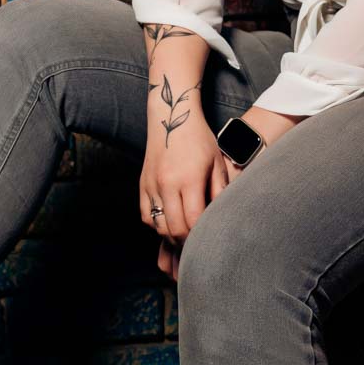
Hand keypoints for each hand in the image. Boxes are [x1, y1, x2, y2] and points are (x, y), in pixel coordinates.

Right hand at [151, 106, 302, 278]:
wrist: (171, 117)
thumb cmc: (199, 139)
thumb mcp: (216, 163)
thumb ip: (219, 192)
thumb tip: (221, 219)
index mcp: (188, 179)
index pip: (193, 221)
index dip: (202, 236)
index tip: (211, 241)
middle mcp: (166, 184)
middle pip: (174, 229)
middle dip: (187, 242)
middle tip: (199, 247)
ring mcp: (151, 185)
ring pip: (158, 226)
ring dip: (172, 236)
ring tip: (186, 238)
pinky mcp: (142, 184)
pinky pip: (146, 216)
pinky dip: (158, 225)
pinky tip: (170, 224)